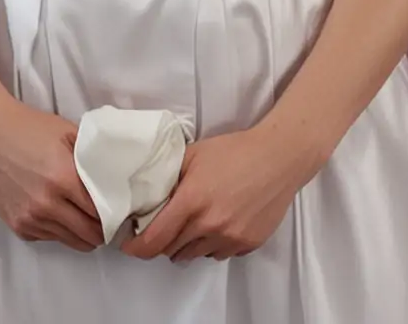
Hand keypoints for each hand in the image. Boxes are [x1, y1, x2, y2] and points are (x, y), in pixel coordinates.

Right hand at [0, 98, 103, 251]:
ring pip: (70, 241)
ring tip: (81, 216)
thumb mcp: (67, 133)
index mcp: (63, 178)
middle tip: (103, 219)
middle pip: (88, 236)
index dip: (113, 213)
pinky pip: (48, 237)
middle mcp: (46, 204)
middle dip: (100, 230)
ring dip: (80, 232)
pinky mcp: (17, 225)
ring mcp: (30, 218)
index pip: (100, 213)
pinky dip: (57, 229)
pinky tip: (55, 211)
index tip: (117, 209)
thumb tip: (115, 180)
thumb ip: (91, 159)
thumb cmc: (31, 128)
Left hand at [121, 126, 312, 263]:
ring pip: (195, 255)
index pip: (155, 239)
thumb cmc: (234, 151)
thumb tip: (148, 191)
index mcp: (192, 200)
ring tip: (191, 224)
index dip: (137, 247)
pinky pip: (219, 253)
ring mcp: (230, 238)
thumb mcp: (194, 153)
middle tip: (162, 227)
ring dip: (187, 244)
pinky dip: (212, 244)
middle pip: (172, 251)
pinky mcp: (247, 244)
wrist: (278, 158)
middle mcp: (209, 225)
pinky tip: (218, 223)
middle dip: (162, 242)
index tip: (129, 245)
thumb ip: (169, 174)